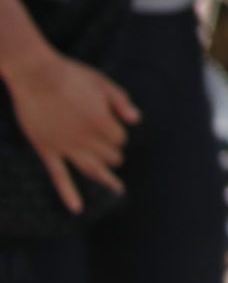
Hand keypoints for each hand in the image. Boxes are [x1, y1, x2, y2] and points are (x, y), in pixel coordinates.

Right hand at [1, 47, 137, 211]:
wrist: (35, 75)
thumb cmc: (71, 75)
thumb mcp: (102, 83)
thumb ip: (120, 102)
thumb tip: (136, 121)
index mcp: (101, 122)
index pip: (120, 139)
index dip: (118, 135)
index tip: (111, 127)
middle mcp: (85, 139)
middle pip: (108, 155)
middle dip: (113, 153)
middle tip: (112, 151)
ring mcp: (65, 147)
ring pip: (91, 169)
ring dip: (105, 178)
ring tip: (117, 188)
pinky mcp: (46, 150)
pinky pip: (59, 177)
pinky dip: (69, 194)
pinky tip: (77, 208)